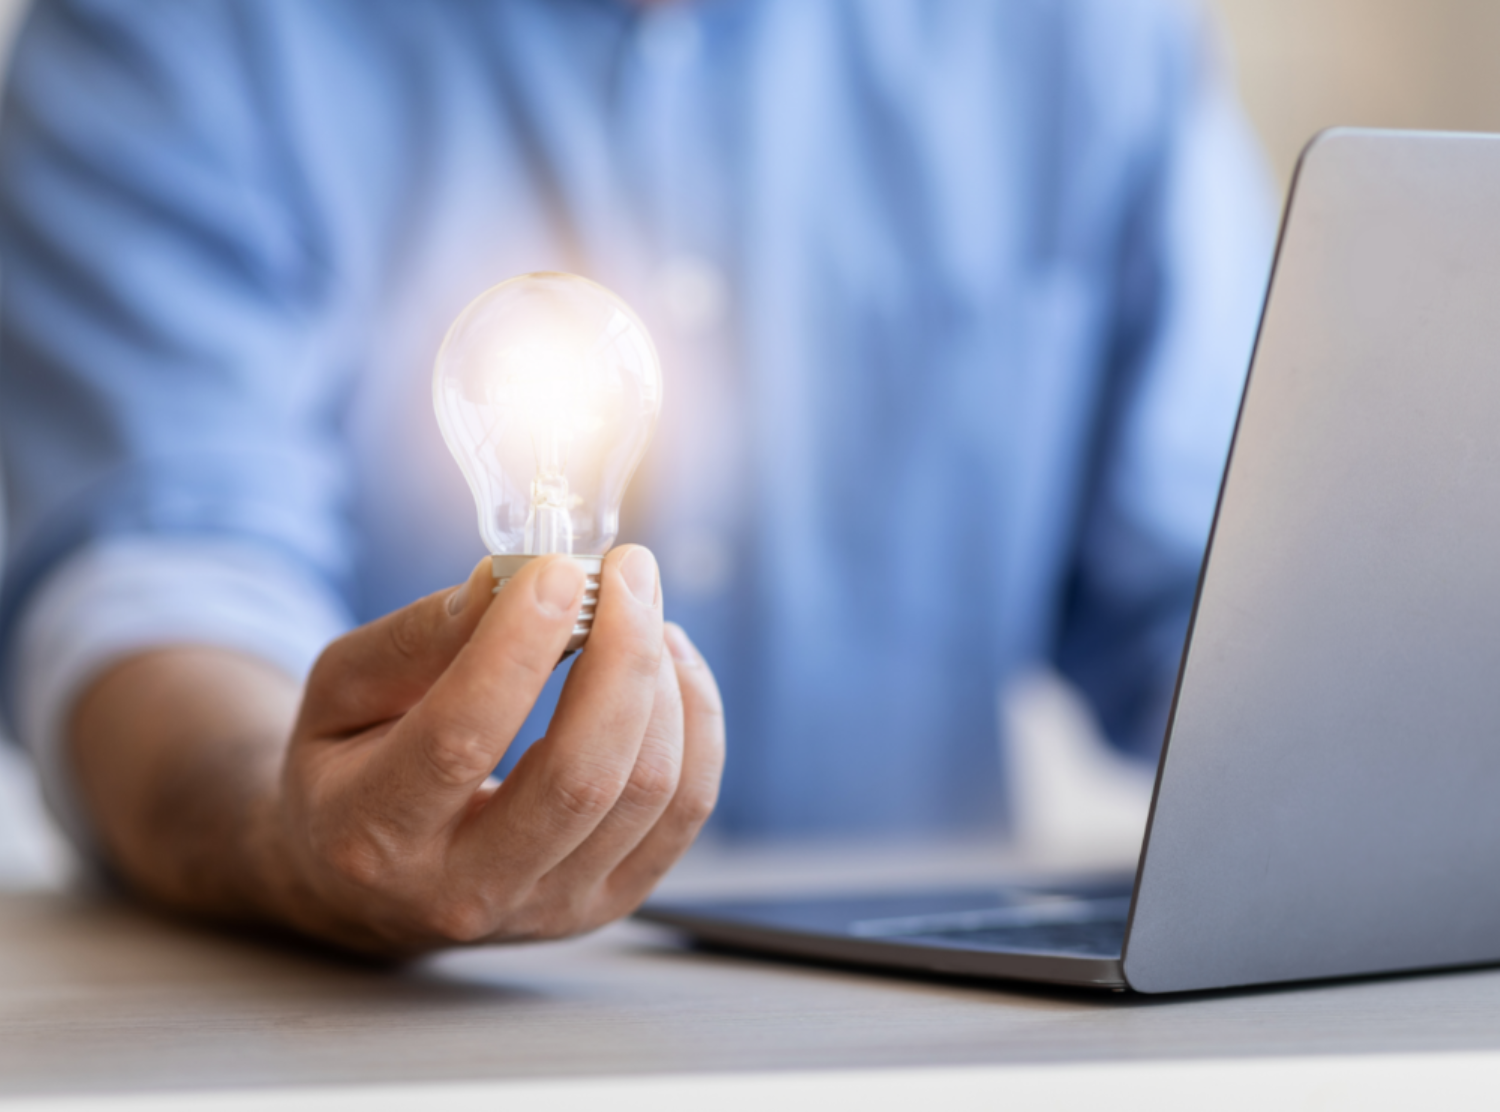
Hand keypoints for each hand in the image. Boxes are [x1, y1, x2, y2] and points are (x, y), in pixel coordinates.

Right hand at [261, 547, 723, 954]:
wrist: (367, 883)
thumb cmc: (350, 768)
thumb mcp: (340, 692)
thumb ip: (414, 639)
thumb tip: (504, 582)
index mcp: (373, 834)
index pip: (461, 739)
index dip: (519, 647)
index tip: (559, 571)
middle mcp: (465, 890)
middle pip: (580, 778)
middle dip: (621, 657)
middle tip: (628, 571)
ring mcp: (548, 908)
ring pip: (647, 790)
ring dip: (663, 681)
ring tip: (643, 609)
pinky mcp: (608, 903)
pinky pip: (685, 809)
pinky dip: (696, 721)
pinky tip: (669, 663)